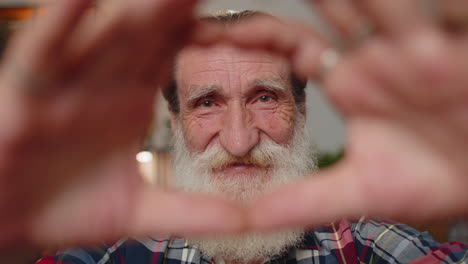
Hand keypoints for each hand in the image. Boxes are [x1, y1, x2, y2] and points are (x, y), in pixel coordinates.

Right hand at [0, 0, 244, 247]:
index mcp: (131, 102)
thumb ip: (191, 212)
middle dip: (174, 8)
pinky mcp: (28, 91)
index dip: (203, 35)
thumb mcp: (138, 211)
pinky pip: (46, 49)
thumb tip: (243, 221)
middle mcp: (103, 83)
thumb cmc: (67, 208)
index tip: (239, 23)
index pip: (171, 57)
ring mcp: (67, 82)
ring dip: (133, 9)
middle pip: (145, 35)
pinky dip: (62, 22)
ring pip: (103, 35)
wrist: (11, 223)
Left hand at [220, 0, 467, 229]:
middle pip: (327, 8)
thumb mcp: (360, 191)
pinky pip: (424, 8)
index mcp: (351, 82)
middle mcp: (375, 57)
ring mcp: (411, 45)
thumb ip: (304, 200)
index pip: (295, 44)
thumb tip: (247, 219)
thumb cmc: (430, 182)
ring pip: (366, 0)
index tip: (208, 30)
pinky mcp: (448, 44)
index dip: (256, 34)